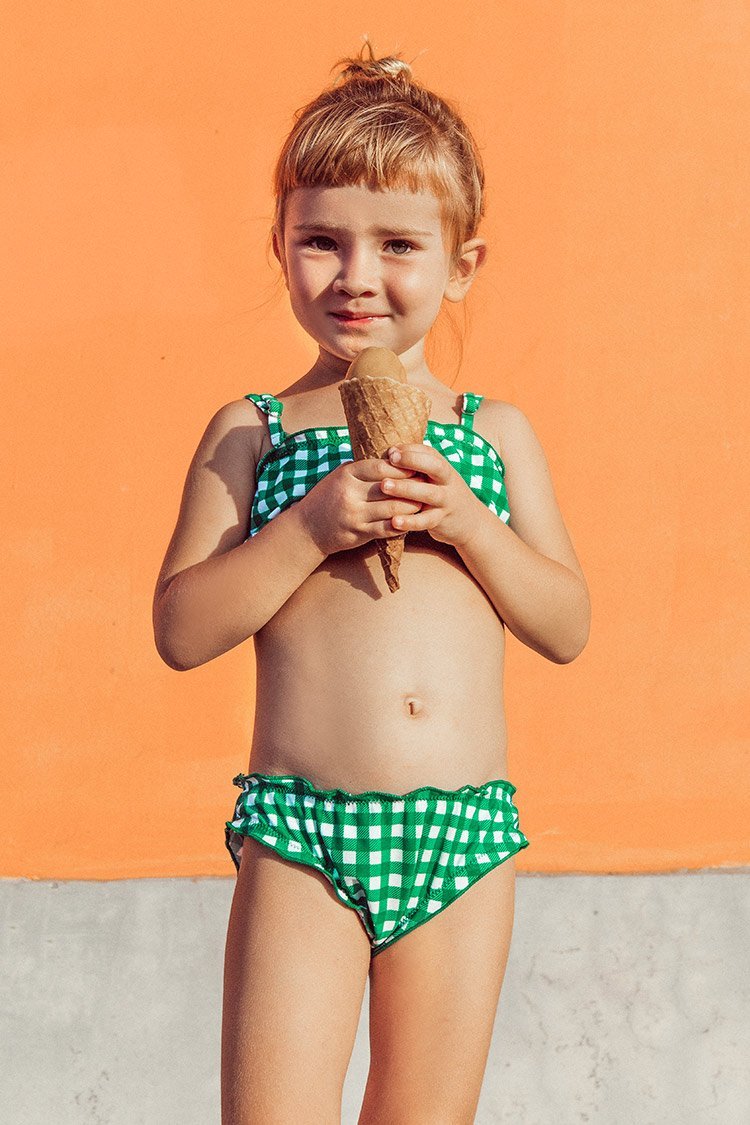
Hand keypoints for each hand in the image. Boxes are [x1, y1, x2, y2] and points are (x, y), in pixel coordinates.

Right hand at [296, 456, 423, 556]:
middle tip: (427, 485)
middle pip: (390, 488)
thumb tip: (394, 458)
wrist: (307, 528)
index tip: (417, 468)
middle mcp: (350, 493)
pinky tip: (411, 520)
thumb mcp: (340, 476)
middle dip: (412, 487)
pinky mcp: (358, 533)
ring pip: (393, 509)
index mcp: (347, 474)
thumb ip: (363, 469)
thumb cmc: (328, 498)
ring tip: (423, 502)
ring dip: (412, 506)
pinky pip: (387, 528)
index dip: (402, 468)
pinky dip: (402, 524)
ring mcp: (354, 515)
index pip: (381, 467)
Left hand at [379, 444, 481, 548]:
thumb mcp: (435, 477)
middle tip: (390, 460)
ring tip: (384, 486)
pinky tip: (394, 521)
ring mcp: (446, 501)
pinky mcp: (441, 521)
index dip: (410, 450)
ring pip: (429, 493)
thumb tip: (390, 451)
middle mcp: (447, 482)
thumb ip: (416, 463)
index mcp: (443, 468)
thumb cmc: (443, 494)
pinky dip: (410, 522)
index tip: (391, 452)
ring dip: (406, 488)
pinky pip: (426, 521)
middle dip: (413, 460)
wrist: (471, 522)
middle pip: (435, 467)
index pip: (429, 452)